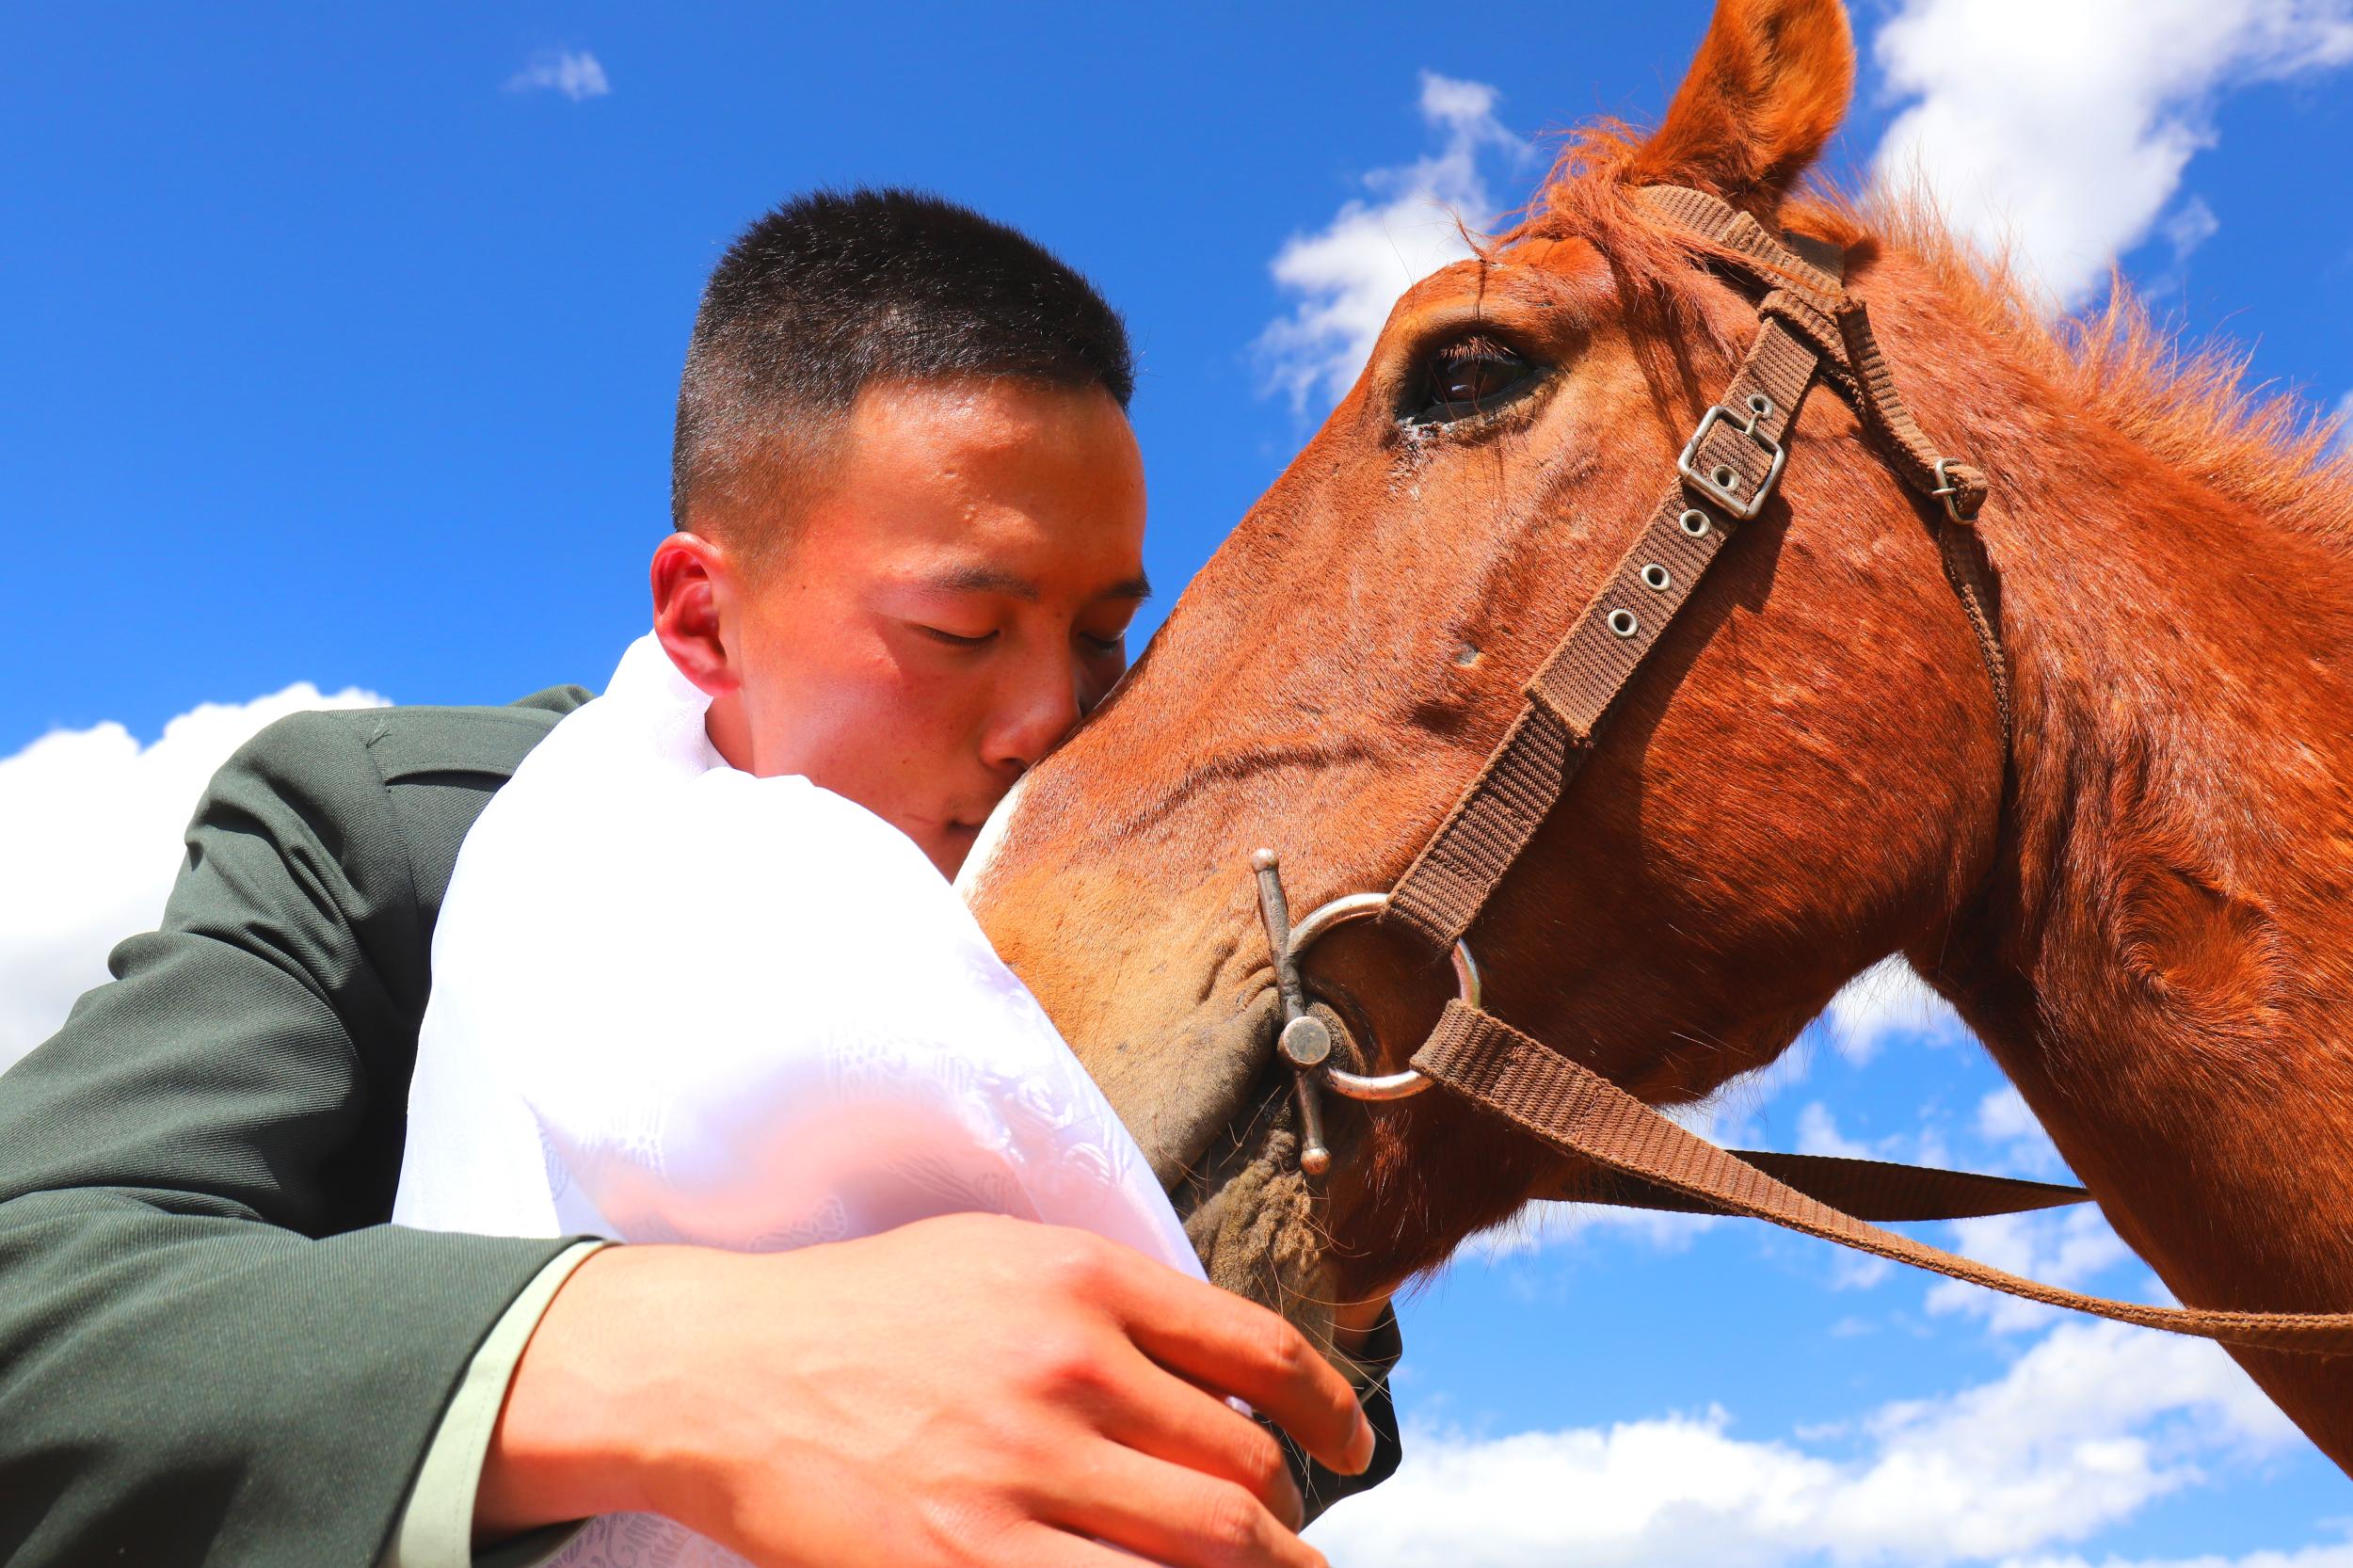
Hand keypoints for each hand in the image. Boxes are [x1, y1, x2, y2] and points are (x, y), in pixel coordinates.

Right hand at [475, 1214, 1374, 1567]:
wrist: (724, 1372)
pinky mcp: (968, 1559)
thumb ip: (1114, 1302)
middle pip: (1244, 1468)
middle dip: (1291, 1523)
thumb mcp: (999, 1257)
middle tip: (1294, 1542)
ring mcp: (1020, 1470)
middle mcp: (1065, 1367)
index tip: (1352, 1446)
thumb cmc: (866, 1313)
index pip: (1260, 1349)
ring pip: (1207, 1545)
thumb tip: (1229, 1374)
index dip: (1331, 1411)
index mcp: (1079, 1278)